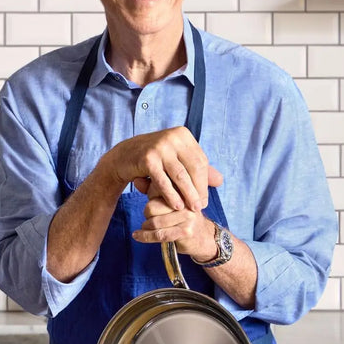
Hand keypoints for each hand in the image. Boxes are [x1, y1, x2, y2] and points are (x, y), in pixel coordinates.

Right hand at [106, 127, 222, 212]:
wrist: (123, 157)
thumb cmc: (154, 160)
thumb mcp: (177, 160)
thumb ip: (197, 169)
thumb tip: (220, 181)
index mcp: (183, 134)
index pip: (201, 161)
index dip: (205, 183)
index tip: (204, 200)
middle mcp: (173, 137)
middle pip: (194, 168)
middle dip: (198, 190)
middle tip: (199, 207)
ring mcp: (160, 147)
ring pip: (181, 176)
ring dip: (188, 195)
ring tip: (192, 209)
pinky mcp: (148, 159)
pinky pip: (164, 181)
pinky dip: (171, 195)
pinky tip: (176, 206)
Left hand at [132, 194, 217, 260]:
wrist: (203, 238)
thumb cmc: (183, 218)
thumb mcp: (171, 202)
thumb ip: (155, 191)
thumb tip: (136, 181)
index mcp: (182, 190)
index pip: (158, 190)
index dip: (150, 197)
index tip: (149, 203)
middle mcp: (186, 202)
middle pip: (152, 207)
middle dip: (147, 214)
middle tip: (148, 218)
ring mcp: (187, 217)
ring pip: (155, 222)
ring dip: (145, 227)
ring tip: (144, 228)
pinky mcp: (185, 231)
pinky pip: (159, 235)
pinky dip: (145, 237)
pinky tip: (137, 236)